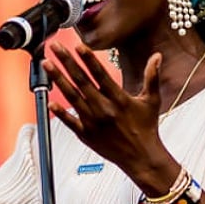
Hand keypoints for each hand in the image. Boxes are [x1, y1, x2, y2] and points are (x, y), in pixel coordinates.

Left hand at [43, 43, 169, 175]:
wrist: (141, 157)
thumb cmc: (146, 128)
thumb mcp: (151, 100)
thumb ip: (152, 77)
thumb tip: (157, 56)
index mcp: (119, 99)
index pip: (101, 74)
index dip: (88, 59)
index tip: (78, 46)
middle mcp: (104, 109)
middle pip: (81, 81)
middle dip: (66, 62)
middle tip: (55, 47)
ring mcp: (93, 122)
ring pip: (72, 97)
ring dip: (58, 79)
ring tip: (47, 65)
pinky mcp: (86, 135)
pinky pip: (70, 121)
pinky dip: (59, 112)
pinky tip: (49, 101)